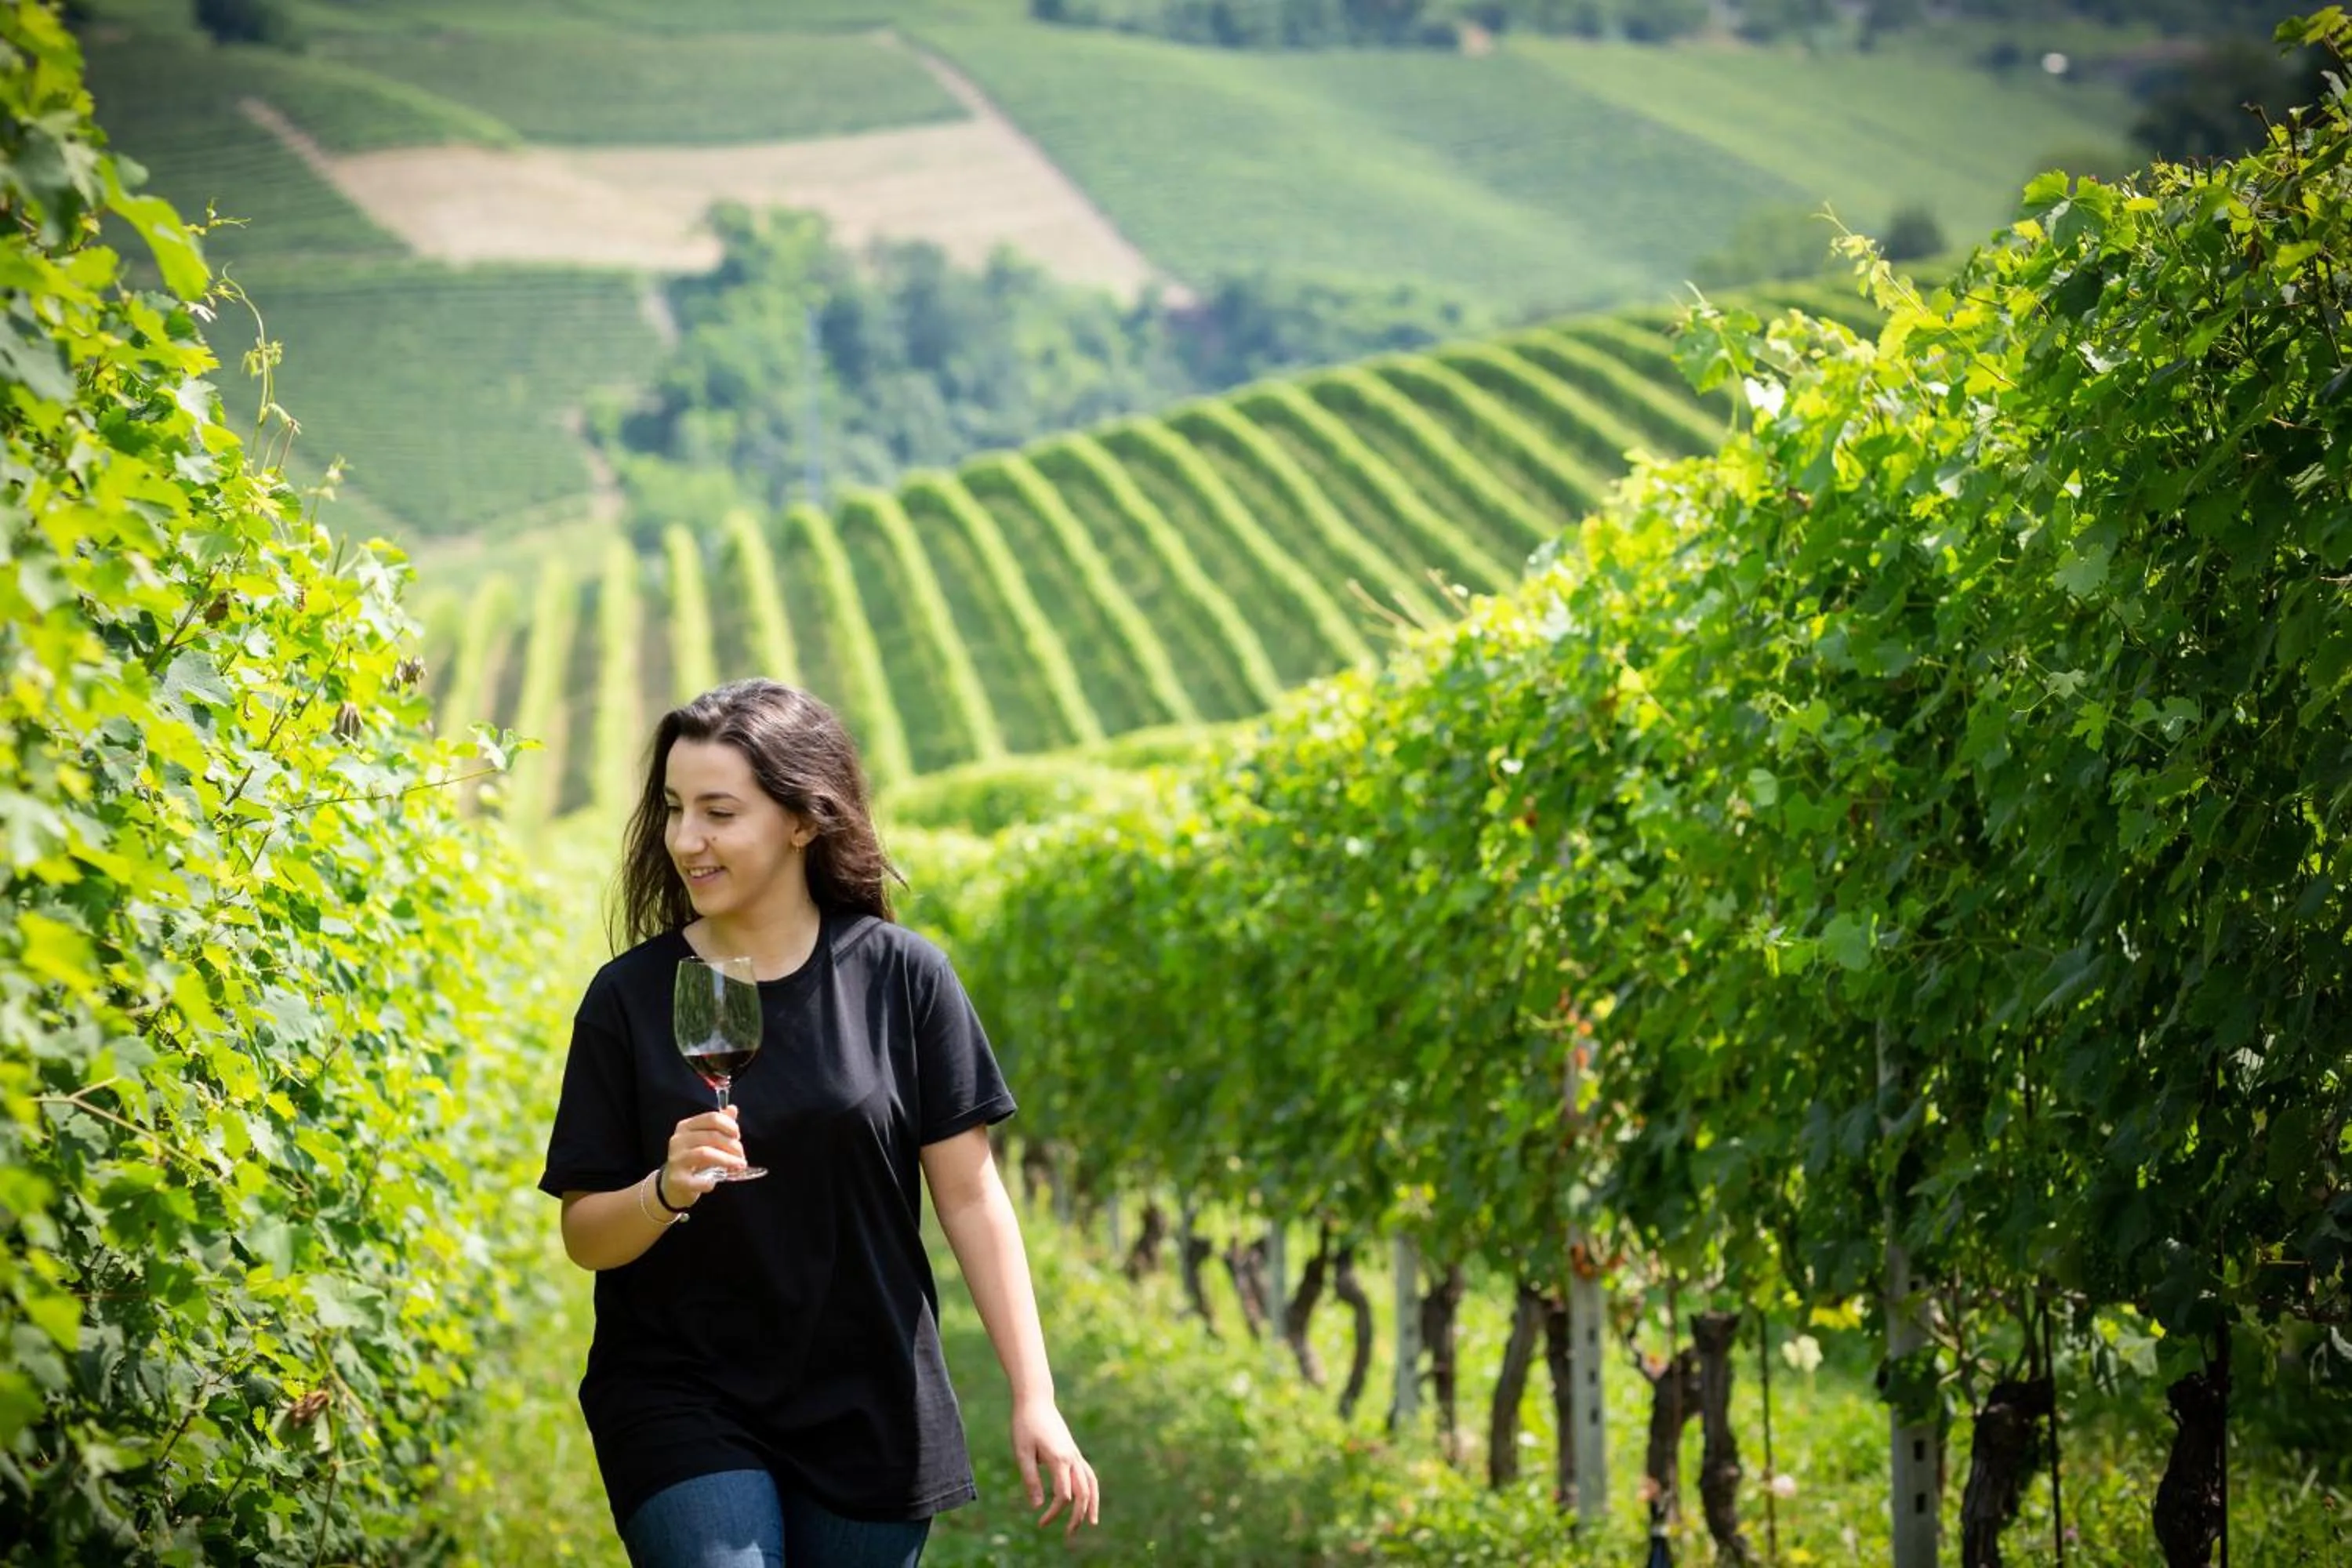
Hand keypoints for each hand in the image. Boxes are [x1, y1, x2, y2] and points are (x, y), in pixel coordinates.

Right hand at [663, 1108, 744, 1203]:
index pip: (712, 1118)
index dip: (730, 1126)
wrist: (673, 1185)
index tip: (738, 1136)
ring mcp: (676, 1159)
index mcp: (686, 1126)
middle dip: (732, 1146)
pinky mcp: (677, 1179)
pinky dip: (711, 1182)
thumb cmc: (693, 1159)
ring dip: (727, 1160)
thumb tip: (732, 1109)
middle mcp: (678, 1140)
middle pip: (711, 1136)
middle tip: (742, 1156)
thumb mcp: (706, 1139)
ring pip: (705, 1153)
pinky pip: (699, 1180)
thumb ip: (719, 1125)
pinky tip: (715, 1182)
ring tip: (739, 1166)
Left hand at [1012, 1398, 1097, 1537]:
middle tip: (1069, 1534)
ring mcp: (1075, 1453)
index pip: (1063, 1496)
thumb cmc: (1025, 1425)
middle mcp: (1072, 1457)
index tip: (1041, 1522)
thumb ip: (1030, 1480)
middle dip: (1078, 1516)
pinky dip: (1090, 1489)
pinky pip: (1088, 1473)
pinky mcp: (1073, 1451)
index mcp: (1059, 1459)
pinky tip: (1086, 1498)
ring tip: (1091, 1522)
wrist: (1035, 1400)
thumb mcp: (1022, 1453)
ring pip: (1091, 1483)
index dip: (1054, 1513)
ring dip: (1092, 1504)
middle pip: (1083, 1493)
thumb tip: (1038, 1507)